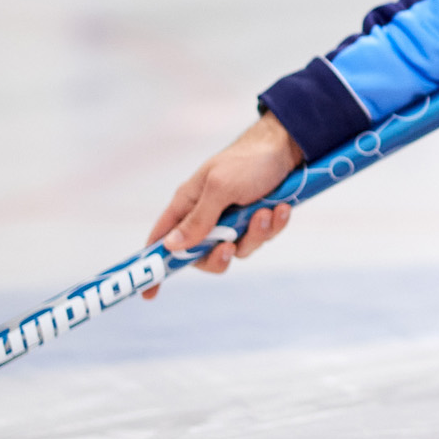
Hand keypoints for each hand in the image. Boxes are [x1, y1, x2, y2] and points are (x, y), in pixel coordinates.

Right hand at [142, 112, 304, 296]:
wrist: (289, 144)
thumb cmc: (248, 160)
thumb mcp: (220, 188)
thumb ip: (198, 219)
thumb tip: (171, 247)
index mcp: (188, 203)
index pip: (162, 239)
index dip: (155, 264)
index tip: (149, 294)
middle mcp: (208, 214)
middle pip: (202, 256)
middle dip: (219, 255)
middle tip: (230, 246)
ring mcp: (234, 219)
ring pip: (238, 249)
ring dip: (255, 234)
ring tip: (266, 211)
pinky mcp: (257, 219)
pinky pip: (261, 237)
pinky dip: (273, 226)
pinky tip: (281, 208)